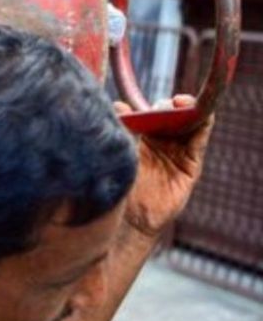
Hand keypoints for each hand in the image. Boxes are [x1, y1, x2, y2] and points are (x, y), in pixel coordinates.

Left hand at [113, 94, 213, 237]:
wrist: (128, 218)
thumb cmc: (118, 187)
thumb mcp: (118, 154)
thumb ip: (121, 129)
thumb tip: (117, 105)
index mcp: (142, 138)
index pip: (154, 115)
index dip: (156, 105)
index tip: (150, 102)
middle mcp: (162, 144)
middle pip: (172, 117)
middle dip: (171, 105)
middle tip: (166, 104)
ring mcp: (177, 153)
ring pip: (189, 125)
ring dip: (190, 110)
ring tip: (183, 104)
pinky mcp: (190, 165)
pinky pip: (199, 141)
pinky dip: (203, 125)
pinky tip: (201, 116)